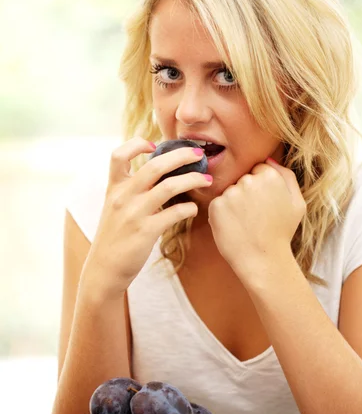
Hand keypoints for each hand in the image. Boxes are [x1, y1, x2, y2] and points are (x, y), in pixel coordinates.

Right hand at [83, 136, 212, 297]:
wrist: (104, 269)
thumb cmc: (115, 236)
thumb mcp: (115, 208)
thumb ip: (131, 189)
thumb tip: (157, 174)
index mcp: (114, 188)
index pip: (118, 155)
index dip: (135, 144)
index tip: (153, 144)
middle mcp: (122, 197)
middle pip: (154, 165)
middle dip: (181, 155)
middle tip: (198, 153)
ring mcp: (134, 214)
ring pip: (169, 187)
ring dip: (192, 179)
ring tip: (206, 179)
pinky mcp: (145, 232)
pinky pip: (174, 213)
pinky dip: (189, 208)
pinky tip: (194, 209)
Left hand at [207, 158, 305, 276]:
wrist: (263, 260)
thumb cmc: (281, 233)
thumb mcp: (297, 203)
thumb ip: (287, 176)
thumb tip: (269, 160)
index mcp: (270, 176)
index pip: (259, 170)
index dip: (262, 189)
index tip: (265, 206)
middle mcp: (249, 180)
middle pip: (243, 179)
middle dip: (247, 194)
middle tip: (255, 217)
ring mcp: (231, 193)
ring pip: (230, 192)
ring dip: (234, 204)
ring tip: (245, 224)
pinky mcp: (216, 205)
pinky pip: (217, 204)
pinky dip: (222, 215)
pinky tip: (234, 227)